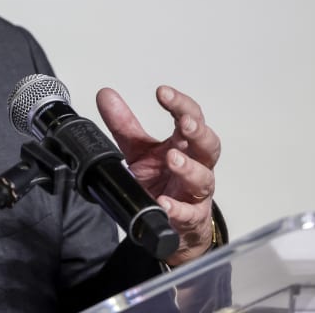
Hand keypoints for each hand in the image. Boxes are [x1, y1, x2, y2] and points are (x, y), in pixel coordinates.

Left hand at [96, 86, 220, 265]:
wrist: (169, 222)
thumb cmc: (160, 182)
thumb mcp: (137, 150)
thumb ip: (122, 125)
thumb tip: (106, 95)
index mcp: (183, 145)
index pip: (190, 118)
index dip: (179, 104)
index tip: (163, 92)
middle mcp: (196, 166)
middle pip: (208, 146)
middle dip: (199, 132)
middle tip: (185, 123)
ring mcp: (195, 193)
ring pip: (203, 179)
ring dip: (189, 168)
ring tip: (173, 159)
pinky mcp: (191, 218)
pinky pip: (189, 214)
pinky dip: (177, 208)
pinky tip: (164, 203)